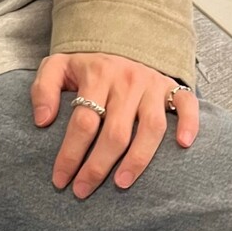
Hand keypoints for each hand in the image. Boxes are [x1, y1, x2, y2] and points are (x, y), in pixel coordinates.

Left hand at [30, 52, 198, 197]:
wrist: (120, 39)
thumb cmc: (86, 64)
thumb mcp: (57, 66)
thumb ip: (43, 89)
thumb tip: (42, 121)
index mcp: (97, 74)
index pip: (83, 121)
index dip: (70, 153)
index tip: (61, 179)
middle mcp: (127, 80)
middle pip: (115, 132)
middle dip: (97, 166)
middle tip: (83, 191)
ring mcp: (152, 84)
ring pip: (150, 127)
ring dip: (138, 159)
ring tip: (121, 183)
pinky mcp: (172, 87)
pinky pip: (187, 105)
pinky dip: (189, 124)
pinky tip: (182, 145)